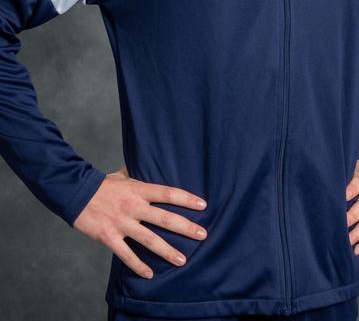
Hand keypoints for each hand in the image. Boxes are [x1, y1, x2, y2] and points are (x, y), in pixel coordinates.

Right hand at [72, 165, 207, 278]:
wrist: (76, 193)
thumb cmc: (102, 184)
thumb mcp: (123, 175)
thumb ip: (138, 174)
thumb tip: (150, 163)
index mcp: (139, 189)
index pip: (168, 193)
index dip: (187, 199)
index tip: (203, 205)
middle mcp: (134, 206)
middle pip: (165, 218)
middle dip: (186, 227)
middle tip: (203, 234)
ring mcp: (122, 223)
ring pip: (150, 239)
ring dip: (167, 251)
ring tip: (183, 260)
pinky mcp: (109, 237)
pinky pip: (126, 255)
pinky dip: (138, 265)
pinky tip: (150, 274)